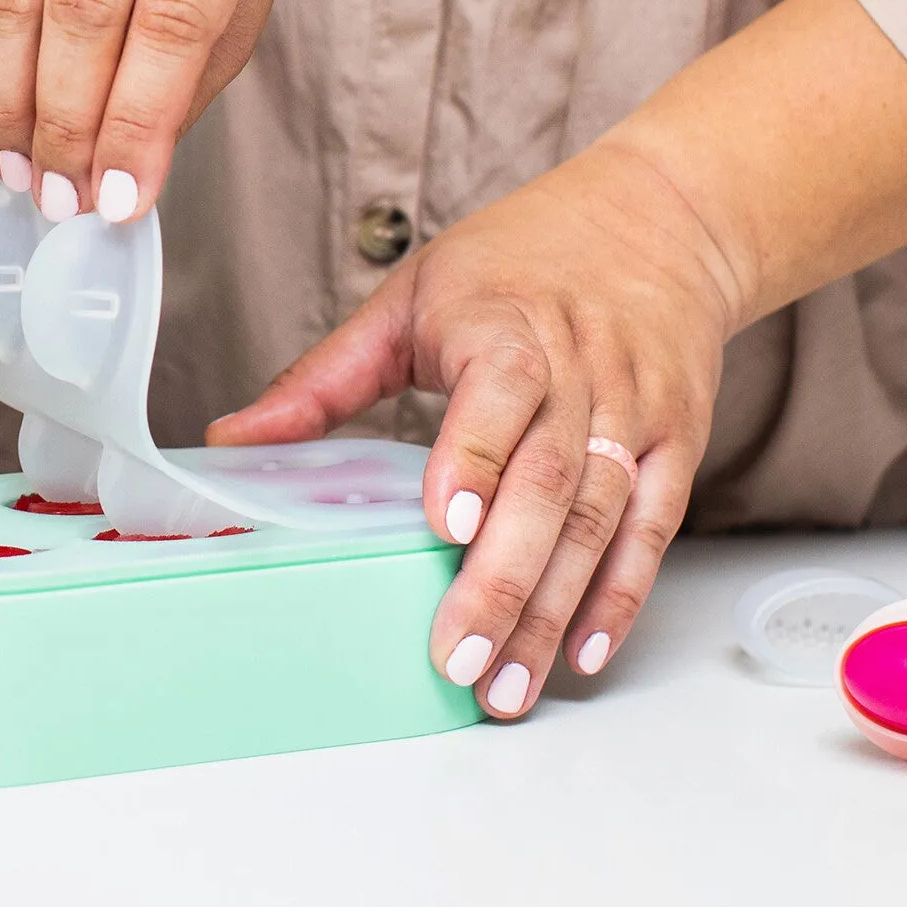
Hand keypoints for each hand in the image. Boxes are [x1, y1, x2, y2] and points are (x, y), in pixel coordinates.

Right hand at [0, 0, 291, 221]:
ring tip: (26, 173)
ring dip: (12, 102)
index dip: (139, 119)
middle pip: (84, 4)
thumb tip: (124, 179)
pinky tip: (3, 116)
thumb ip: (192, 72)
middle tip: (64, 199)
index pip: (174, 15)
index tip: (120, 199)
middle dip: (69, 122)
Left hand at [209, 139, 739, 717]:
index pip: (498, 392)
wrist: (657, 221)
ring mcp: (633, 411)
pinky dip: (621, 593)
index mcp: (506, 325)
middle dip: (503, 578)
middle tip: (456, 654)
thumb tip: (232, 439)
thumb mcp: (411, 297)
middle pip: (548, 482)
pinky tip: (584, 650)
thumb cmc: (521, 260)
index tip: (445, 525)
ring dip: (554, 610)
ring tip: (505, 684)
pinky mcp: (674, 443)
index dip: (475, 459)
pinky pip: (651, 528)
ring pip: (598, 520)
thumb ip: (326, 378)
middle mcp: (580, 371)